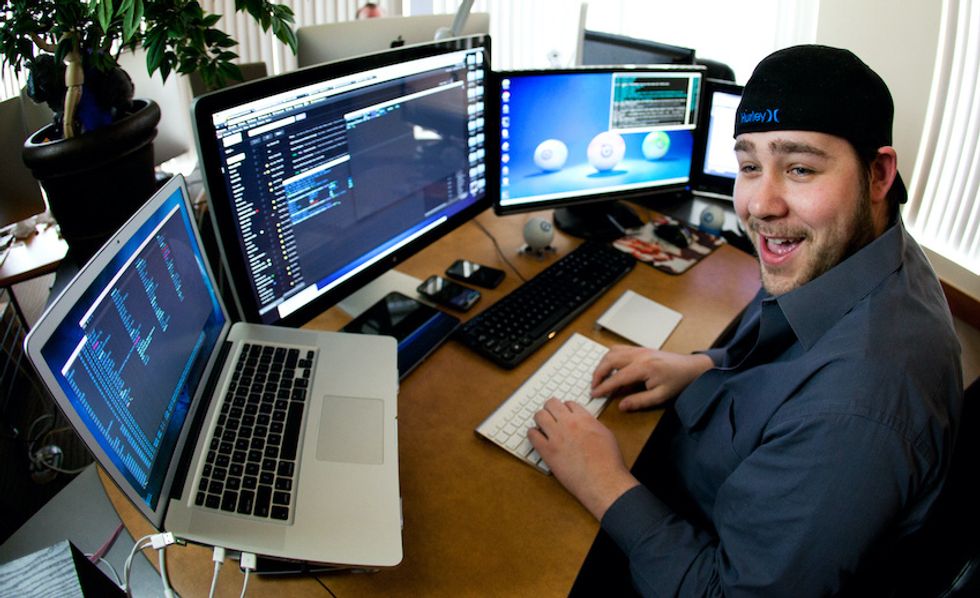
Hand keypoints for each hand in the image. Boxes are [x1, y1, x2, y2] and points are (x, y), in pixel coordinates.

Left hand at [528, 398, 639, 519]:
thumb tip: (584, 423)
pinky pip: (532, 435)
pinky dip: (532, 434)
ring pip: (539, 416)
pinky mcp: (547, 451)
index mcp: (584, 419)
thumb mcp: (605, 434)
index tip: (564, 414)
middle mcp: (569, 424)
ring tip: (542, 426)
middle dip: (550, 409)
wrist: (603, 481)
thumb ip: (592, 425)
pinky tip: (536, 438)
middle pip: (551, 404)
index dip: (565, 408)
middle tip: (550, 416)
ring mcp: (556, 436)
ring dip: (540, 419)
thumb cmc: (608, 462)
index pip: (568, 403)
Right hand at [591, 346, 713, 410]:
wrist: (692, 367)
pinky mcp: (640, 348)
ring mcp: (639, 349)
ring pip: (612, 351)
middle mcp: (639, 355)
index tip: (594, 394)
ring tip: (599, 377)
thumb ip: (639, 401)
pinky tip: (609, 367)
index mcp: (644, 367)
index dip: (604, 386)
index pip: (617, 377)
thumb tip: (621, 406)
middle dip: (598, 373)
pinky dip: (610, 357)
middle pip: (610, 360)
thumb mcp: (660, 396)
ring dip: (602, 364)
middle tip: (593, 386)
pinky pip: (619, 348)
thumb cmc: (678, 381)